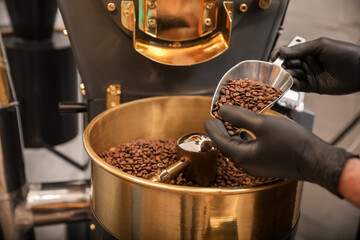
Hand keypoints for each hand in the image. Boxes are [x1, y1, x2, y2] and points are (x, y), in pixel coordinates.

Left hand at [204, 104, 353, 193]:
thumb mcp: (262, 124)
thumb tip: (222, 110)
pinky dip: (244, 139)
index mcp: (242, 156)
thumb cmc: (291, 142)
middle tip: (217, 120)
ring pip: (238, 148)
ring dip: (233, 135)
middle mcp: (247, 164)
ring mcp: (257, 165)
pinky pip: (249, 150)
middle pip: (227, 145)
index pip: (219, 141)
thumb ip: (240, 117)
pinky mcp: (266, 164)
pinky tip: (248, 132)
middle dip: (221, 132)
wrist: (315, 160)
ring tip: (230, 123)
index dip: (212, 129)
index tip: (207, 120)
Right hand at [271, 37, 359, 93]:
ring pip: (292, 77)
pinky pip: (299, 87)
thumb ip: (300, 49)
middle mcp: (308, 63)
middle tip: (277, 70)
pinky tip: (290, 84)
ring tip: (284, 77)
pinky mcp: (314, 87)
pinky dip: (293, 85)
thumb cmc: (345, 53)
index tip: (273, 59)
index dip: (279, 55)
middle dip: (281, 68)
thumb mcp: (321, 45)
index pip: (289, 53)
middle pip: (288, 66)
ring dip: (286, 77)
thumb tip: (281, 51)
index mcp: (308, 51)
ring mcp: (310, 75)